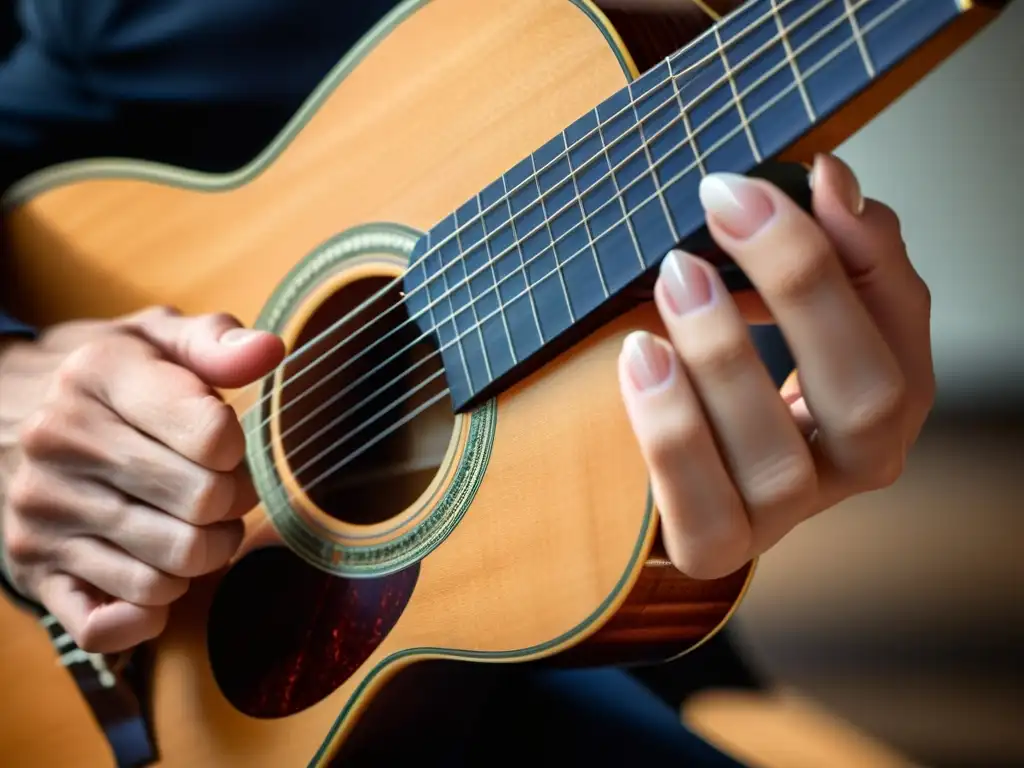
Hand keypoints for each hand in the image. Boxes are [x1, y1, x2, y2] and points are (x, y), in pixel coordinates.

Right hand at [0, 308, 283, 651]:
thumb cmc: (105, 379)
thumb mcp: (155, 339)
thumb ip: (217, 342)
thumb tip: (270, 351)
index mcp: (98, 376)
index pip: (213, 435)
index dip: (239, 446)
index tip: (224, 442)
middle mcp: (59, 443)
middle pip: (202, 504)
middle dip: (233, 502)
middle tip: (222, 490)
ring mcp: (41, 513)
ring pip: (171, 570)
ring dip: (206, 555)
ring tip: (196, 525)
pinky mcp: (32, 568)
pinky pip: (108, 624)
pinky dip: (150, 613)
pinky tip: (160, 577)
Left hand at [619, 154, 934, 578]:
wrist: (677, 454)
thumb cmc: (737, 364)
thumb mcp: (791, 297)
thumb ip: (828, 245)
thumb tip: (830, 180)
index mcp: (888, 396)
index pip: (902, 324)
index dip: (857, 247)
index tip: (799, 173)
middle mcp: (851, 465)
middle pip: (865, 400)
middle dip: (800, 290)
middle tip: (726, 207)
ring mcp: (785, 516)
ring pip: (777, 464)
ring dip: (726, 361)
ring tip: (677, 278)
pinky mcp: (717, 545)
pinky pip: (702, 514)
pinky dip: (671, 434)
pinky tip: (640, 354)